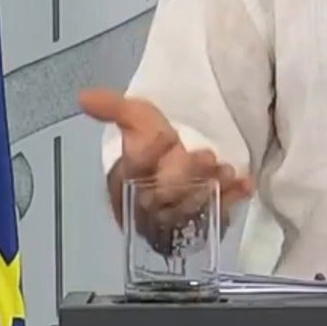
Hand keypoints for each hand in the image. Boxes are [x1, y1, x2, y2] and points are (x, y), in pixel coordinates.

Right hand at [79, 88, 253, 240]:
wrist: (189, 164)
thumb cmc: (160, 143)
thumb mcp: (141, 118)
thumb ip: (116, 109)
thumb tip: (83, 96)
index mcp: (125, 179)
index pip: (132, 168)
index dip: (148, 152)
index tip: (167, 138)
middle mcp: (143, 205)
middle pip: (159, 195)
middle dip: (184, 175)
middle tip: (206, 157)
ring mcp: (172, 222)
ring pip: (186, 212)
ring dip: (208, 189)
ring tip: (227, 171)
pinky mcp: (201, 229)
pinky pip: (216, 221)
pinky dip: (230, 201)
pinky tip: (243, 186)